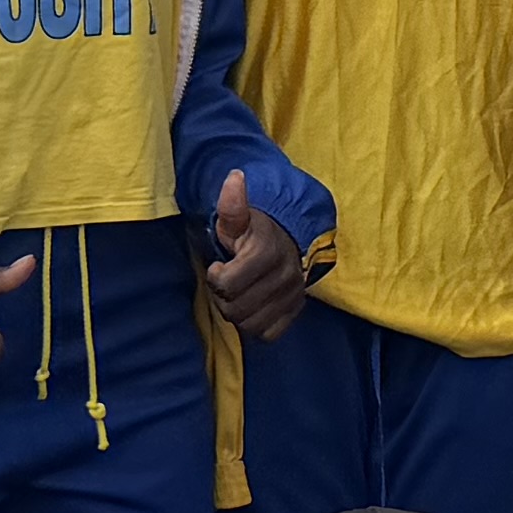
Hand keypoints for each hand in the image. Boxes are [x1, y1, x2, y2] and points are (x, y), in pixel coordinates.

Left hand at [203, 168, 310, 343]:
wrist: (291, 239)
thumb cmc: (256, 230)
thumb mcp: (239, 217)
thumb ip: (233, 204)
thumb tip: (235, 178)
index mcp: (267, 252)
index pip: (227, 285)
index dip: (216, 277)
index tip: (219, 265)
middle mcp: (284, 276)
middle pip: (236, 309)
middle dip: (223, 298)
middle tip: (226, 283)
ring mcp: (292, 296)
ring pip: (251, 325)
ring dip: (238, 314)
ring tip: (238, 296)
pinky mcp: (296, 310)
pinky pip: (270, 334)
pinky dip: (257, 325)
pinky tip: (253, 308)